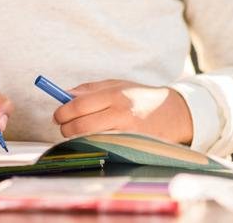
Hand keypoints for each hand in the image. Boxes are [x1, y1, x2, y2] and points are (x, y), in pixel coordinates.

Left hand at [52, 79, 193, 144]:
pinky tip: (93, 140)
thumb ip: (91, 89)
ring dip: (78, 138)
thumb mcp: (117, 84)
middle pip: (81, 125)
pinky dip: (94, 145)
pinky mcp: (133, 147)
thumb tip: (65, 95)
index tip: (57, 115)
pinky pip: (105, 148)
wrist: (175, 113)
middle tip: (63, 127)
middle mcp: (120, 113)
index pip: (79, 105)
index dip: (63, 112)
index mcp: (115, 94)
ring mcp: (127, 133)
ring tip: (77, 132)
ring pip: (90, 139)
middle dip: (66, 128)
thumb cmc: (140, 97)